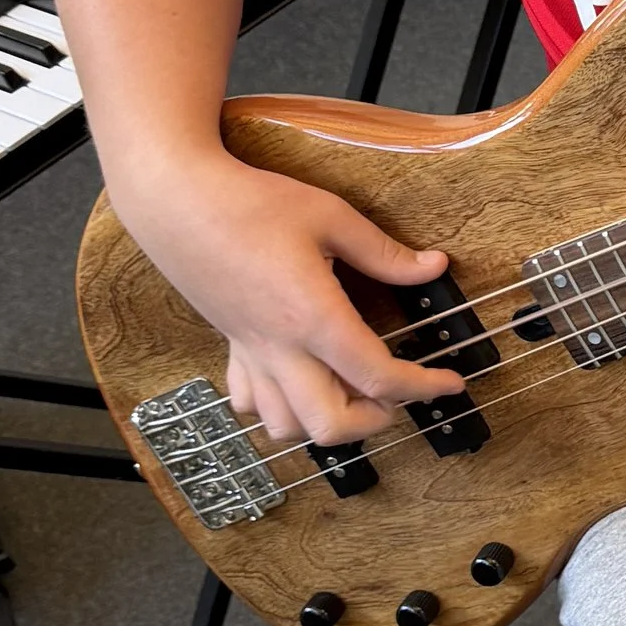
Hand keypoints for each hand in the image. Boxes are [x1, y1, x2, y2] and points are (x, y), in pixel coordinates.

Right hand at [125, 152, 465, 450]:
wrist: (176, 199)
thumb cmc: (248, 203)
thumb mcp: (329, 216)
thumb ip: (384, 251)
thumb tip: (432, 265)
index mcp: (313, 316)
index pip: (377, 376)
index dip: (423, 387)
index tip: (449, 382)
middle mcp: (280, 347)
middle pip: (329, 425)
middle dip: (373, 422)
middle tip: (397, 395)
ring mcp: (250, 352)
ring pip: (286, 426)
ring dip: (325, 422)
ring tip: (351, 392)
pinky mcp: (231, 347)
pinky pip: (250, 403)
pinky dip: (278, 409)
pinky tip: (299, 383)